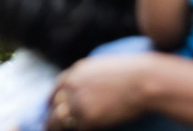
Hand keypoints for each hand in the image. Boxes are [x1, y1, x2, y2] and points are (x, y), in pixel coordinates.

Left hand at [44, 54, 158, 130]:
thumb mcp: (105, 67)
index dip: (52, 99)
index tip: (49, 107)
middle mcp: (73, 85)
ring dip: (56, 129)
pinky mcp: (88, 118)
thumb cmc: (134, 74)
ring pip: (59, 121)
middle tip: (49, 127)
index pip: (57, 87)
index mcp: (77, 71)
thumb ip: (91, 77)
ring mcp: (79, 102)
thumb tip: (88, 89)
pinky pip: (77, 130)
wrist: (143, 80)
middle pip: (55, 106)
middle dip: (51, 118)